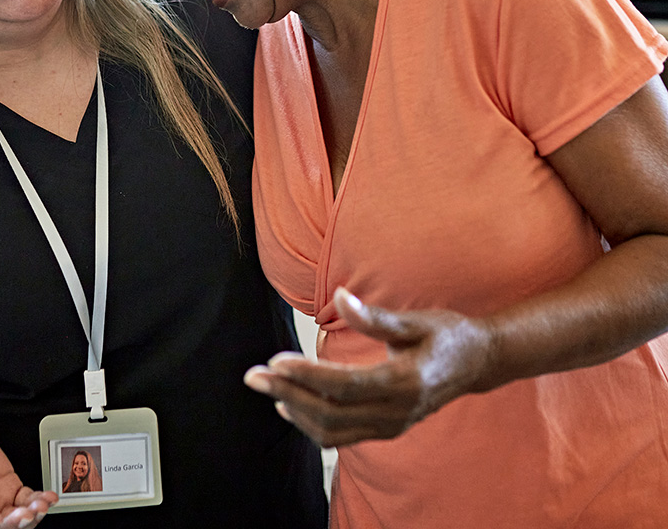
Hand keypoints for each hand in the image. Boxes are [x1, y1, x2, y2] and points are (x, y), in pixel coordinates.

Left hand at [244, 287, 494, 447]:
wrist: (478, 363)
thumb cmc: (446, 334)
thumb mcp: (415, 319)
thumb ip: (374, 316)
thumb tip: (339, 296)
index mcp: (404, 383)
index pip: (344, 386)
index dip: (307, 376)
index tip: (275, 361)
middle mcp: (397, 412)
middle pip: (331, 413)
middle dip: (288, 394)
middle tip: (253, 375)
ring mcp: (392, 425)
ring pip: (333, 431)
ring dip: (294, 410)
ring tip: (265, 387)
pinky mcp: (387, 428)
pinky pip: (342, 435)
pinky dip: (312, 424)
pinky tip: (289, 406)